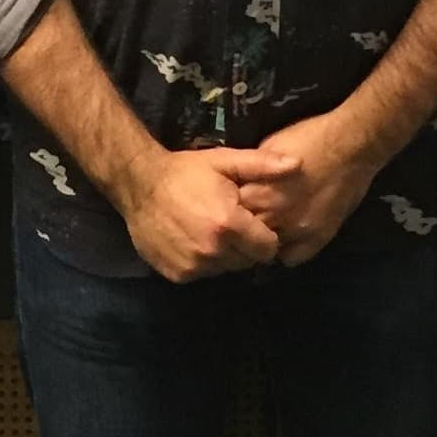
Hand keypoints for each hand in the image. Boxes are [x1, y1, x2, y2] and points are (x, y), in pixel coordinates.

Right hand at [114, 145, 298, 282]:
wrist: (139, 184)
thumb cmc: (186, 171)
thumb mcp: (223, 161)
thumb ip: (262, 165)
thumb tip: (297, 164)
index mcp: (229, 224)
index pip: (268, 248)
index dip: (265, 235)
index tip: (253, 221)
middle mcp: (213, 251)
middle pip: (247, 260)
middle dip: (245, 245)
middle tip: (230, 223)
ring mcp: (194, 266)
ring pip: (226, 268)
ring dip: (224, 253)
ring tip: (211, 229)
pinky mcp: (179, 275)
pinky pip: (203, 273)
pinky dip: (203, 261)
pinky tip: (193, 238)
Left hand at [236, 111, 380, 265]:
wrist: (351, 146)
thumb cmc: (310, 138)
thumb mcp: (271, 146)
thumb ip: (253, 170)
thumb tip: (238, 182)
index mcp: (261, 190)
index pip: (231, 212)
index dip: (228, 207)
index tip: (229, 203)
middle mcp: (277, 215)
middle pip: (246, 233)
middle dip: (242, 225)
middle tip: (245, 217)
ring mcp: (299, 231)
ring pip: (266, 249)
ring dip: (263, 239)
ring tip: (264, 227)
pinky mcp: (318, 239)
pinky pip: (291, 258)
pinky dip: (285, 250)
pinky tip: (285, 237)